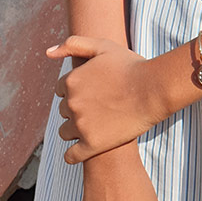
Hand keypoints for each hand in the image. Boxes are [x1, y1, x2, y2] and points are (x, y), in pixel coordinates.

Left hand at [48, 35, 163, 162]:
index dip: (76, 91)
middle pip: (64, 111)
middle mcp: (72, 103)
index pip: (61, 90)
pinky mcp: (92, 145)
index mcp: (71, 81)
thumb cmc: (130, 66)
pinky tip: (87, 148)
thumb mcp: (103, 46)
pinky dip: (75, 154)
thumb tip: (48, 52)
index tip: (92, 93)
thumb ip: (73, 44)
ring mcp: (81, 125)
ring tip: (96, 126)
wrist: (154, 89)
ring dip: (76, 130)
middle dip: (77, 109)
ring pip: (65, 132)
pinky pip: (72, 156)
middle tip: (98, 108)